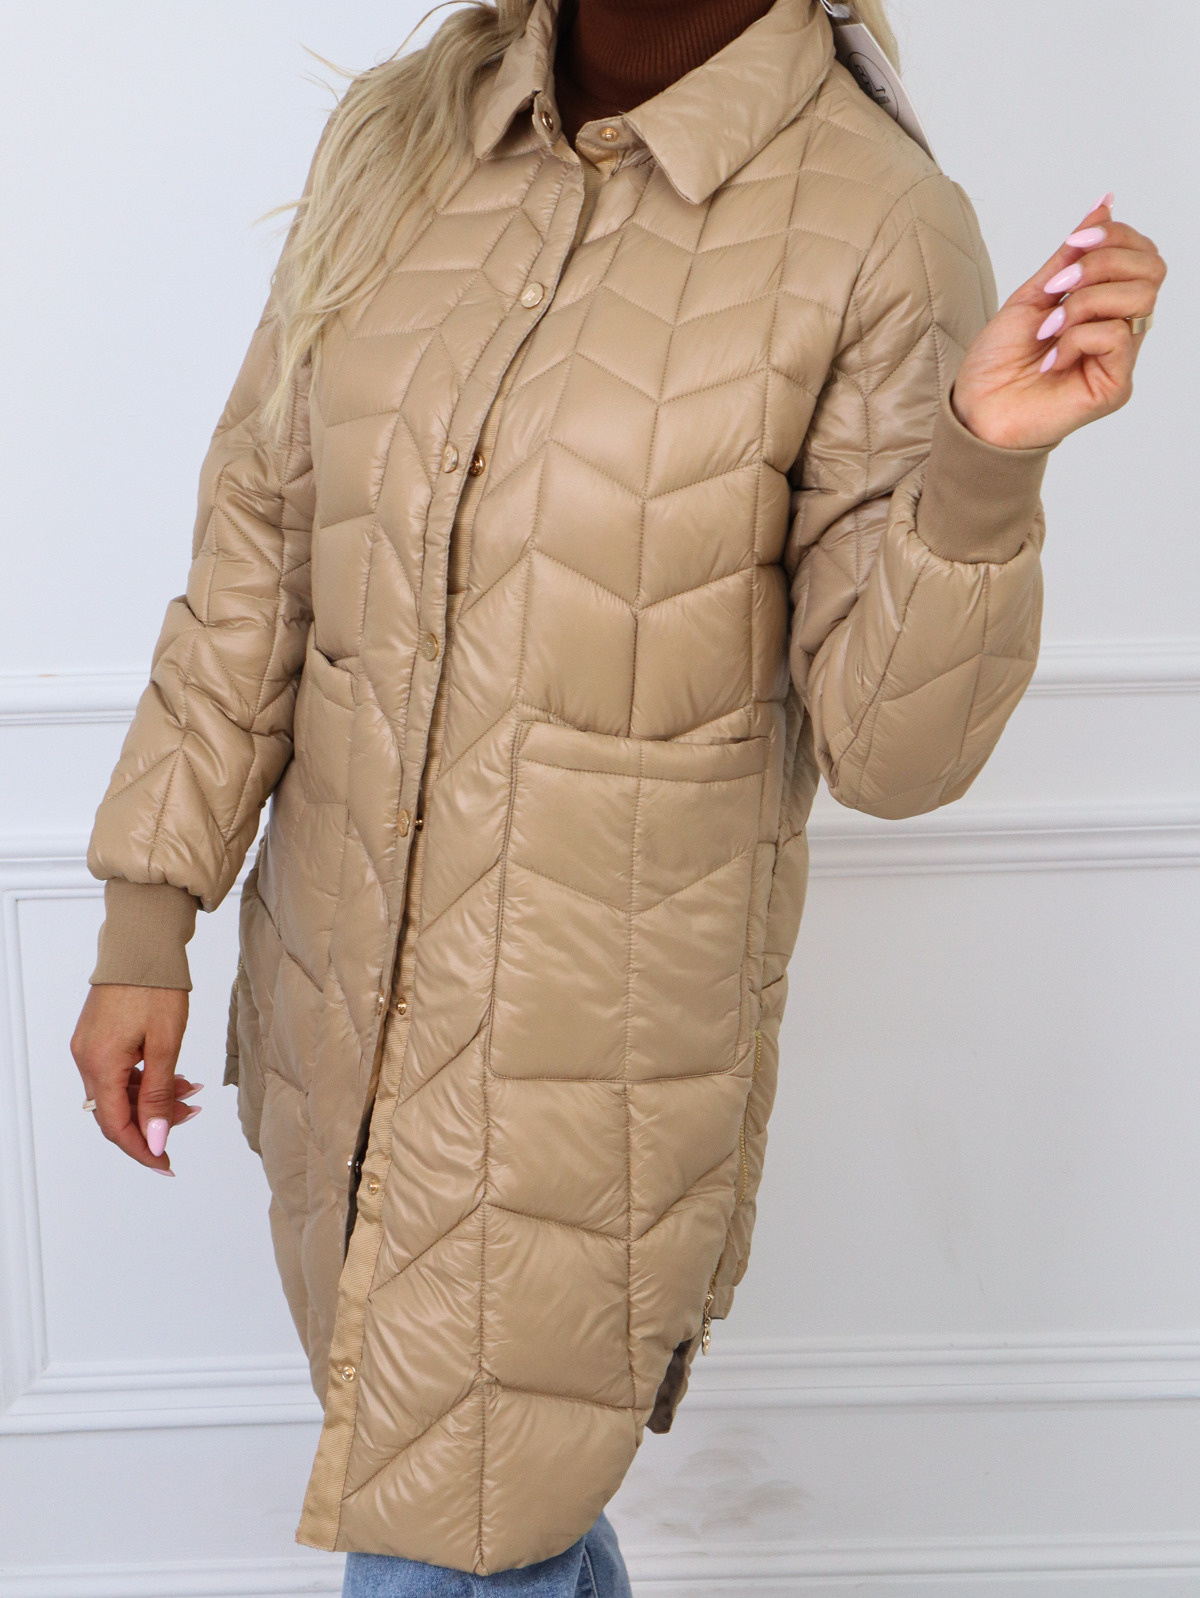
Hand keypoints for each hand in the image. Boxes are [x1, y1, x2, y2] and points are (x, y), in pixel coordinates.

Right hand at [71, 985, 197, 1173]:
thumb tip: (154, 1139)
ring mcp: (90, 1048)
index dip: (141, 1149)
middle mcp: (87, 1060)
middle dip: (153, 1121)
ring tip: (192, 1092)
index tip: (165, 1164)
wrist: (142, 943)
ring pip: (120, 1091)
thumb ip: (158, 1095)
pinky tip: (175, 1077)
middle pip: (117, 1111)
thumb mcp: (166, 1045)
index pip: (116, 1126)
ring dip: (154, 1098)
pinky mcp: (98, 1037)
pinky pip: (119, 1072)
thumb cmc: (156, 987)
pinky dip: (146, 1079)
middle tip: (191, 1115)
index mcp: (100, 1065)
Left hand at [951, 193, 1166, 450]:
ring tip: (1048, 329)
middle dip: (1102, 263)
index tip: (1074, 244)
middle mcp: (1122, 329)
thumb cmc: (999, 360)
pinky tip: (1051, 360)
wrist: (975, 410)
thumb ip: (1071, 255)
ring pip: (1139, 299)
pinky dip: (1077, 337)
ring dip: (1084, 303)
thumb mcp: (1034, 294)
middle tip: (1058, 287)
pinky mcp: (1115, 387)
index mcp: (1107, 306)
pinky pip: (1116, 336)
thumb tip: (1105, 204)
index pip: (1144, 254)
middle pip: (1153, 268)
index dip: (1116, 237)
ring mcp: (1121, 359)